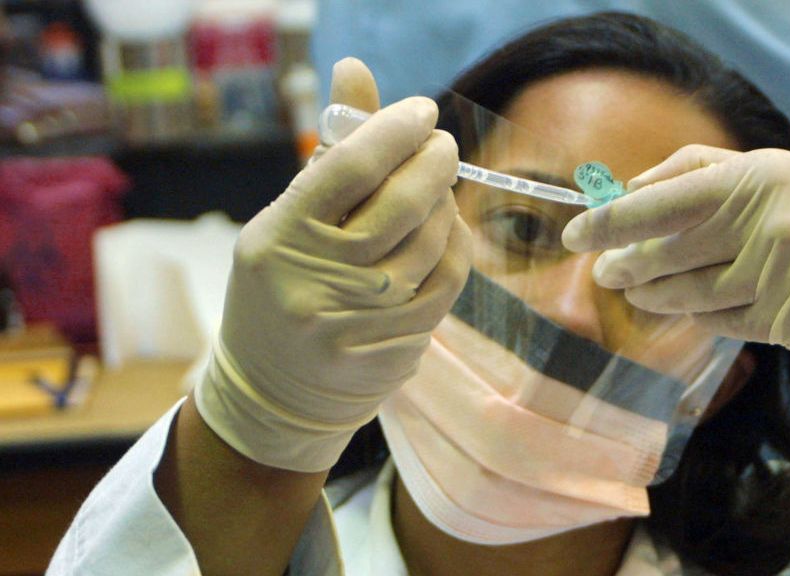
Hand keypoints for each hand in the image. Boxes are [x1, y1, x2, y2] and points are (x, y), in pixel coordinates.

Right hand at [194, 58, 471, 470]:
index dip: (392, 131)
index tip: (421, 111)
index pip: (346, 170)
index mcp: (280, 240)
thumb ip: (329, 154)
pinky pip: (448, 282)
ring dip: (447, 203)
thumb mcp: (286, 222)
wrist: (275, 393)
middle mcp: (317, 282)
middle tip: (442, 143)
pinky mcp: (395, 347)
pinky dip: (457, 246)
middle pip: (400, 205)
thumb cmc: (279, 291)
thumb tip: (357, 71)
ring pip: (432, 242)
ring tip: (439, 187)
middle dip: (433, 162)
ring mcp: (360, 322)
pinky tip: (449, 230)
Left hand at [563, 146, 789, 399]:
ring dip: (658, 296)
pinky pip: (727, 323)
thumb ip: (697, 174)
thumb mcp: (772, 174)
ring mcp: (783, 275)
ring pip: (692, 297)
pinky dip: (711, 316)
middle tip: (604, 272)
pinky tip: (708, 306)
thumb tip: (625, 191)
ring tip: (640, 291)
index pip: (664, 202)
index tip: (575, 234)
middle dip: (627, 267)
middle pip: (669, 256)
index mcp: (756, 177)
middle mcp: (767, 223)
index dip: (612, 221)